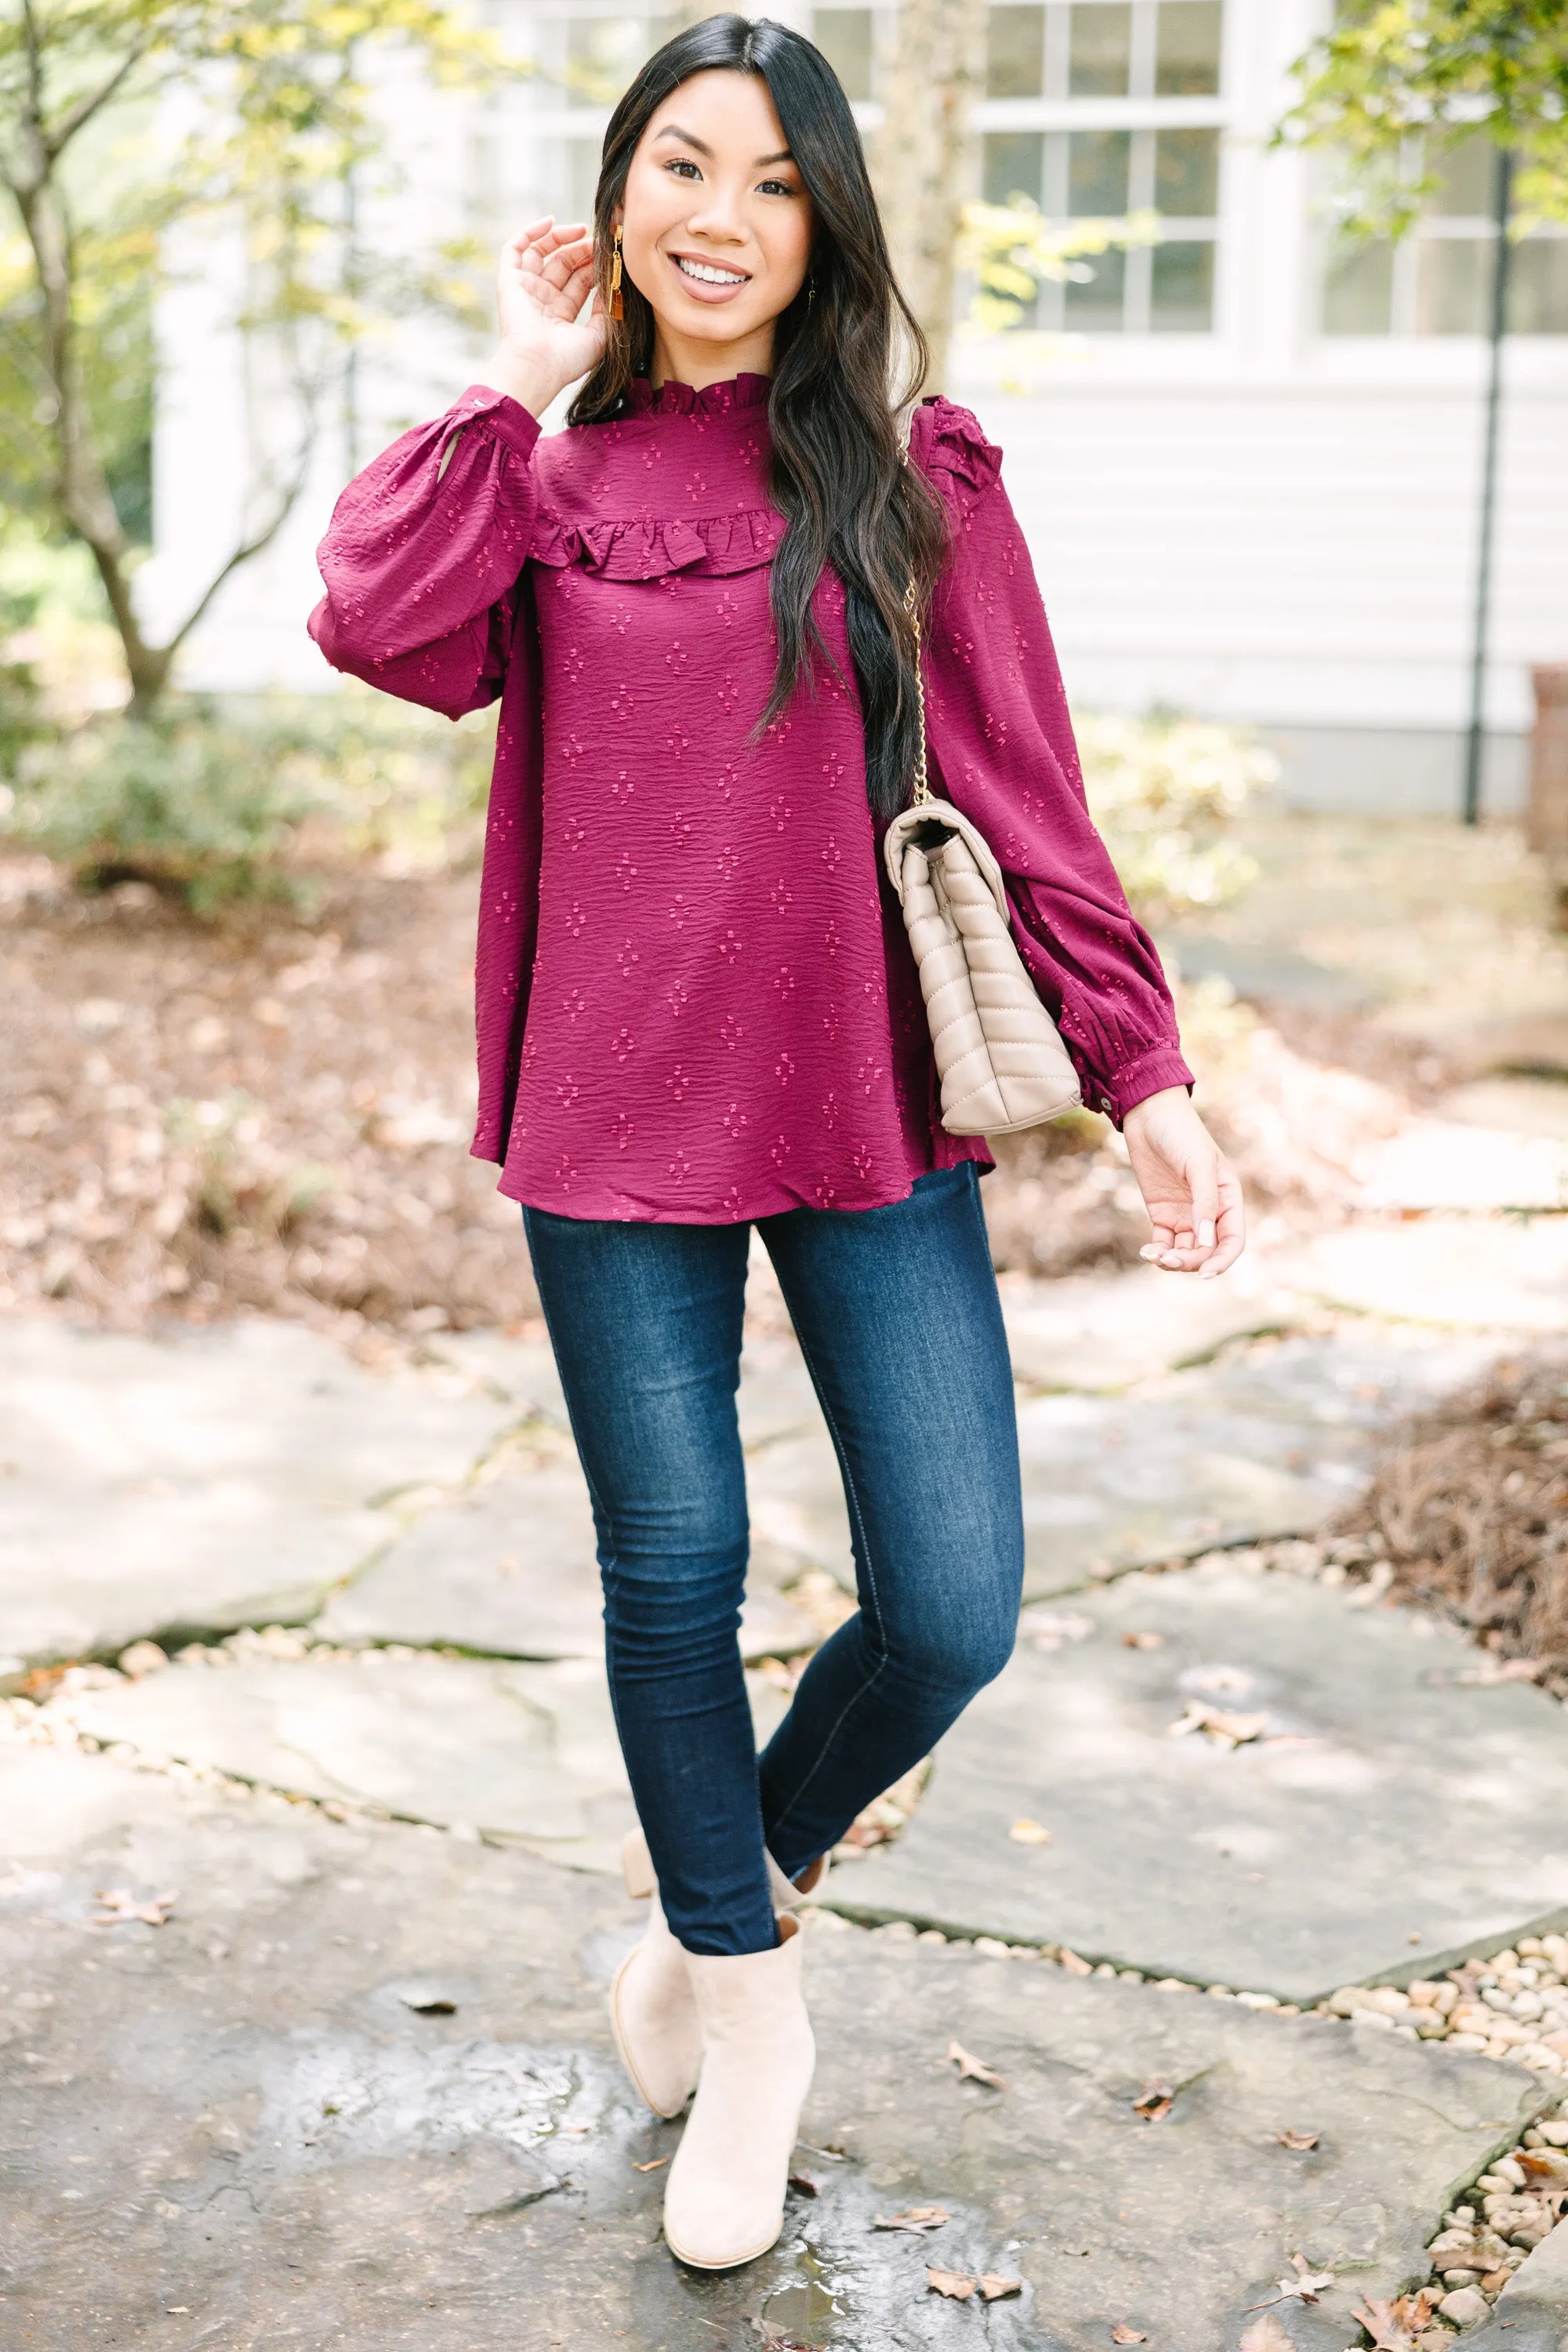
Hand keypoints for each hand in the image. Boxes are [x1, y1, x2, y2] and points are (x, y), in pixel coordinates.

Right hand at [480, 217, 607, 416]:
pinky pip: (514, 249)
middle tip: (599, 242)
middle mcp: (542, 300)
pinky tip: (550, 222)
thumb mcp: (599, 337)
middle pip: (564, 264)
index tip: (611, 256)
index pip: (580, 283)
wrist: (536, 366)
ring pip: (542, 253)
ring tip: (581, 230)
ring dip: (561, 238)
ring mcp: (525, 289)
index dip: (595, 266)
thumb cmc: (567, 360)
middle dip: (582, 251)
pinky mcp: (509, 281)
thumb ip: (608, 313)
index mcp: (560, 315)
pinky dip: (529, 232)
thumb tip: (614, 289)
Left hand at [1121, 1088, 1244, 1279]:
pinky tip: (1147, 1252)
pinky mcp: (1163, 1214)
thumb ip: (1205, 1202)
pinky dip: (1157, 1253)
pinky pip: (1164, 1243)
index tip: (1204, 1274)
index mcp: (1228, 1199)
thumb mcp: (1198, 1165)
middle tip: (1167, 1260)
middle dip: (1190, 1262)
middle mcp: (1209, 1211)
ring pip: (1185, 1251)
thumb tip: (1205, 1240)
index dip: (1222, 1261)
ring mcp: (1185, 1214)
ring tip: (1154, 1256)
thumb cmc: (1181, 1133)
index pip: (1232, 1241)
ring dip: (1172, 1261)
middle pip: (1206, 1251)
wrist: (1148, 1115)